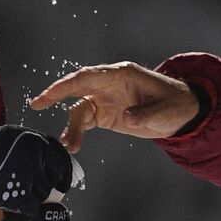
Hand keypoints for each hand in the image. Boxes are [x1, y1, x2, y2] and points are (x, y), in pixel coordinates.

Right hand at [29, 61, 200, 152]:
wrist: (183, 113)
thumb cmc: (176, 104)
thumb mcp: (166, 110)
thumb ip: (146, 113)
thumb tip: (127, 118)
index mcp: (121, 75)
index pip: (88, 76)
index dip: (67, 84)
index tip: (50, 93)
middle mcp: (109, 84)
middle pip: (76, 87)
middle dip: (55, 94)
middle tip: (36, 105)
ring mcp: (106, 99)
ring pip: (80, 109)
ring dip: (72, 127)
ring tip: (70, 145)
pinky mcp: (106, 114)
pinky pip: (85, 121)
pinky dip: (76, 132)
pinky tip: (70, 144)